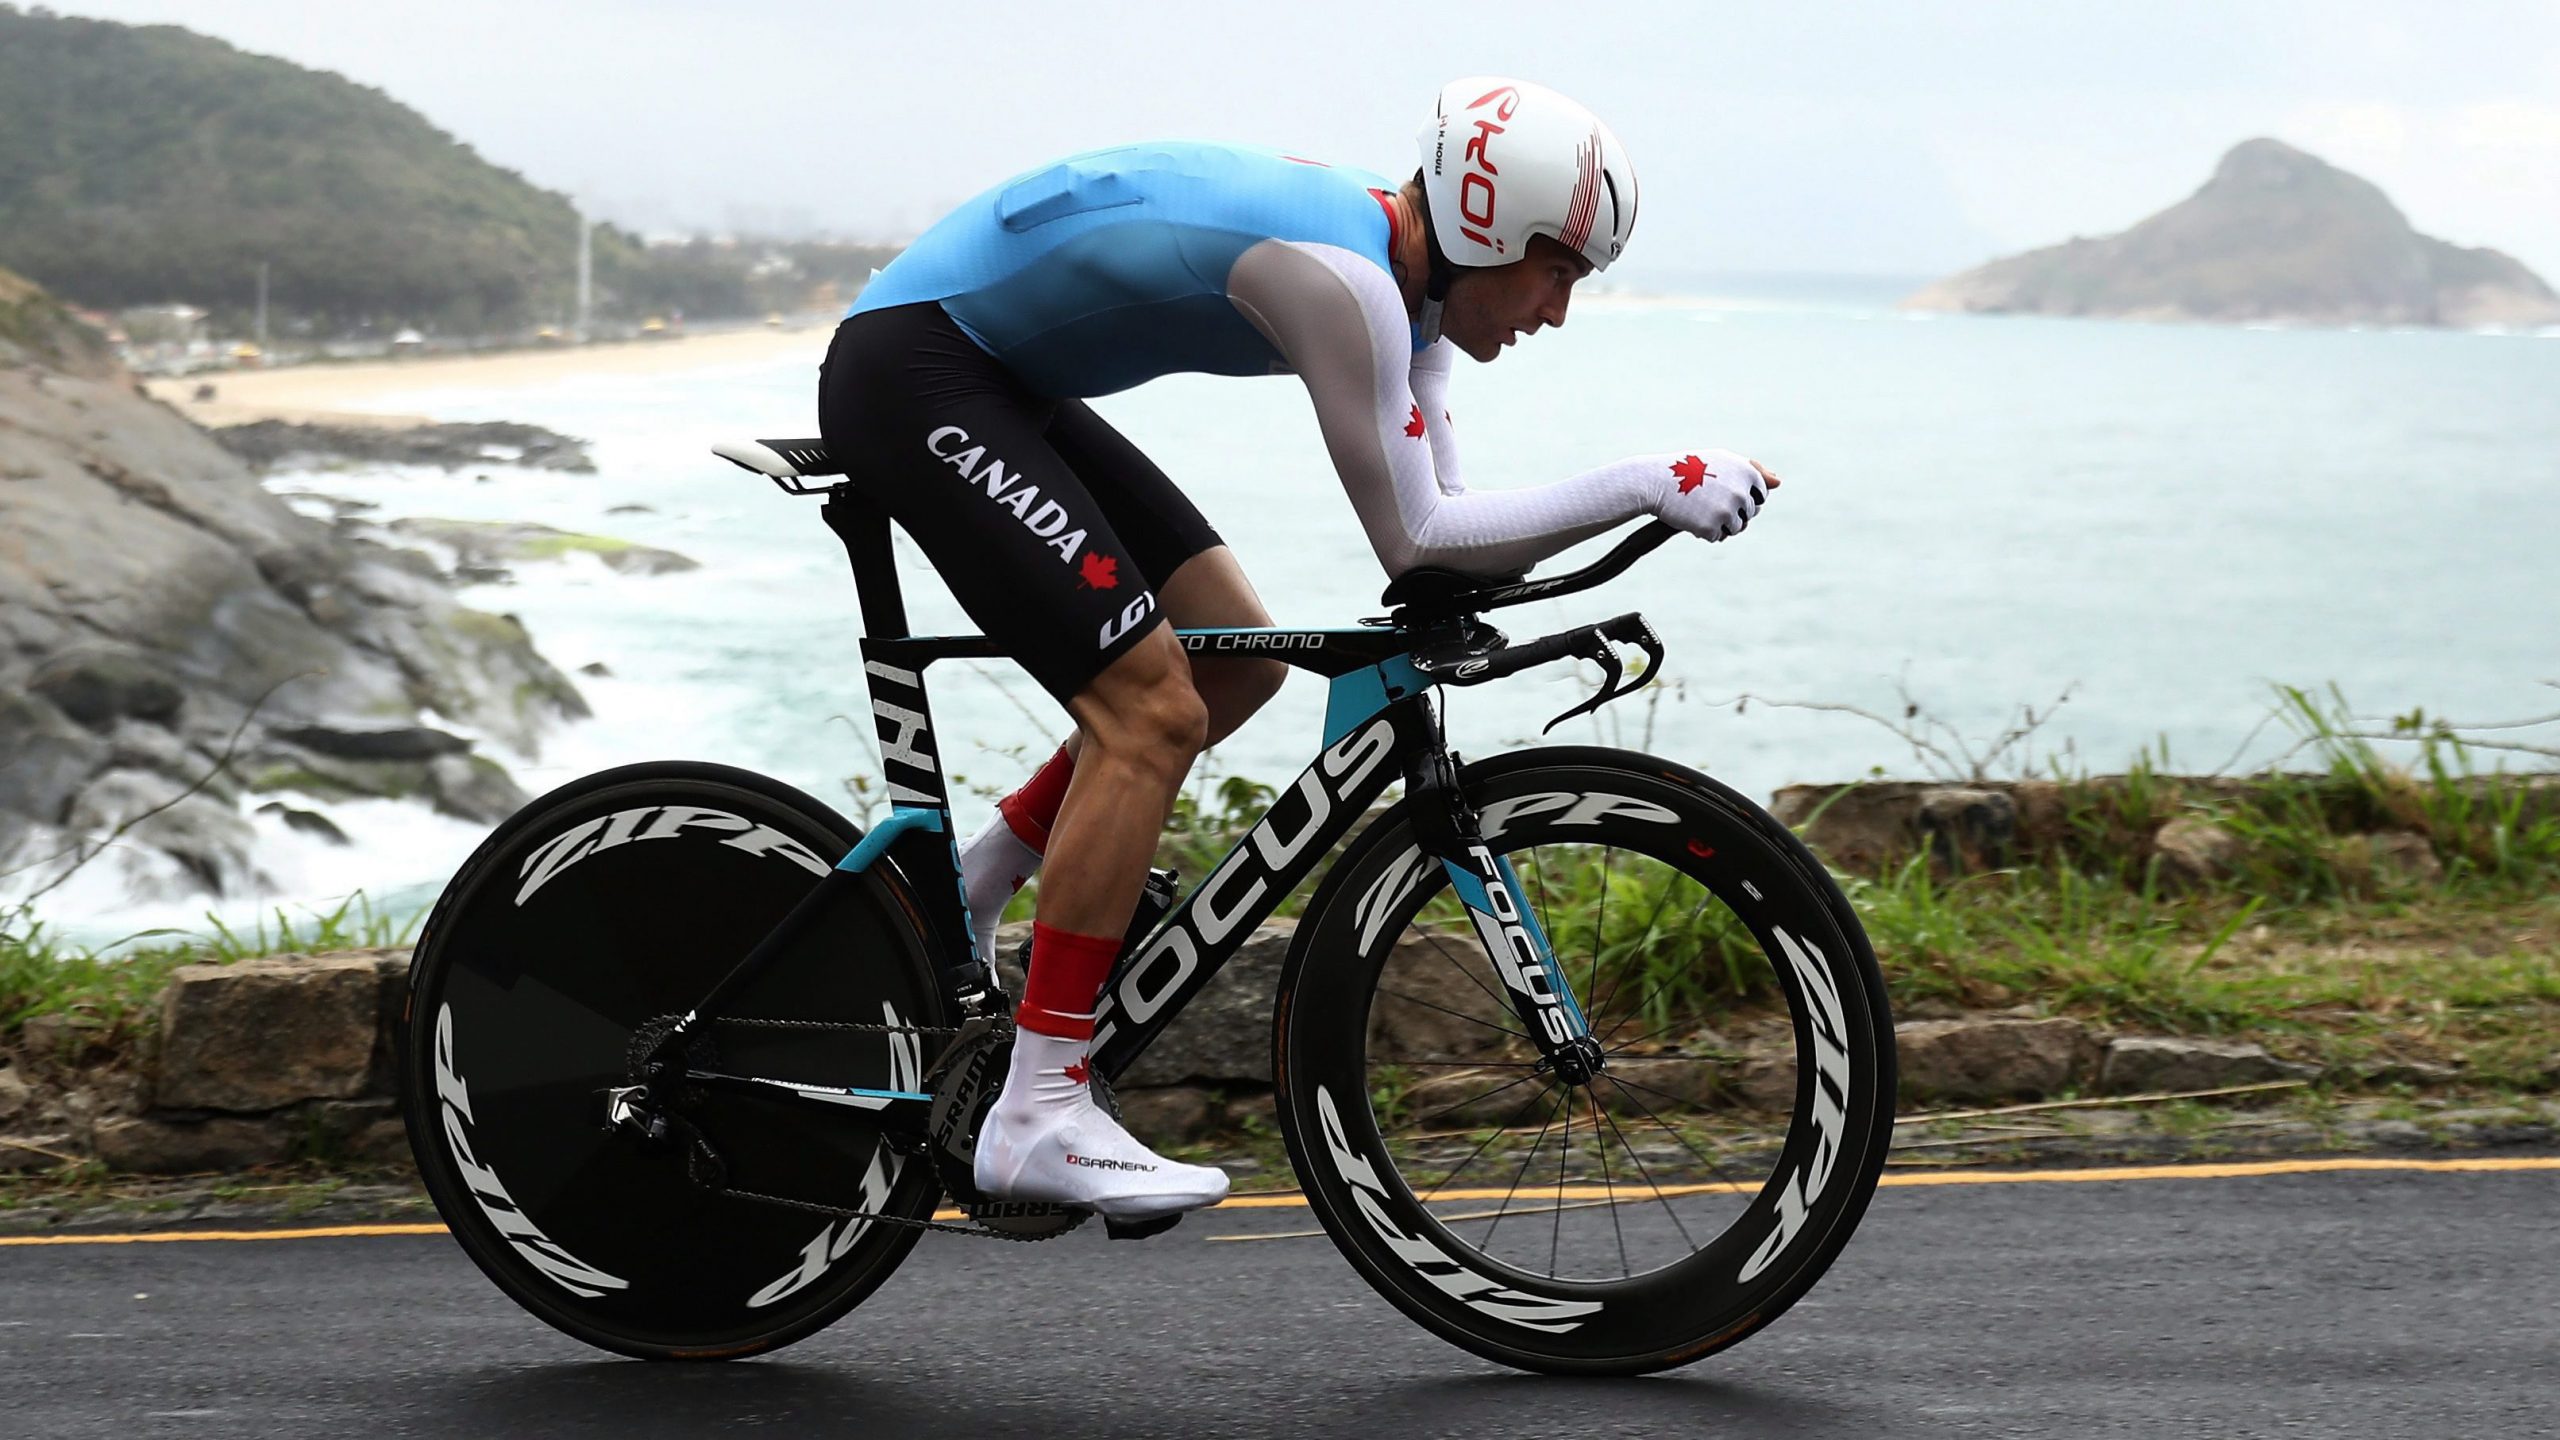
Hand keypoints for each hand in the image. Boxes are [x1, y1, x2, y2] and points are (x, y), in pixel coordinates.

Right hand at [1657, 450, 1771, 540]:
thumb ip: (1753, 470)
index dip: (1742, 497)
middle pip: (1749, 513)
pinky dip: (1703, 531)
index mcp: (1748, 472)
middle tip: (1707, 501)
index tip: (1723, 492)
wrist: (1654, 481)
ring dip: (1720, 524)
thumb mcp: (1722, 461)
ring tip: (1699, 510)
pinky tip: (1690, 518)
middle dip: (1732, 511)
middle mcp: (1741, 492)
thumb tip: (1778, 483)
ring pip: (1736, 528)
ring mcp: (1727, 511)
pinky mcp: (1712, 527)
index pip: (1760, 496)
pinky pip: (1716, 537)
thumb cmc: (1689, 469)